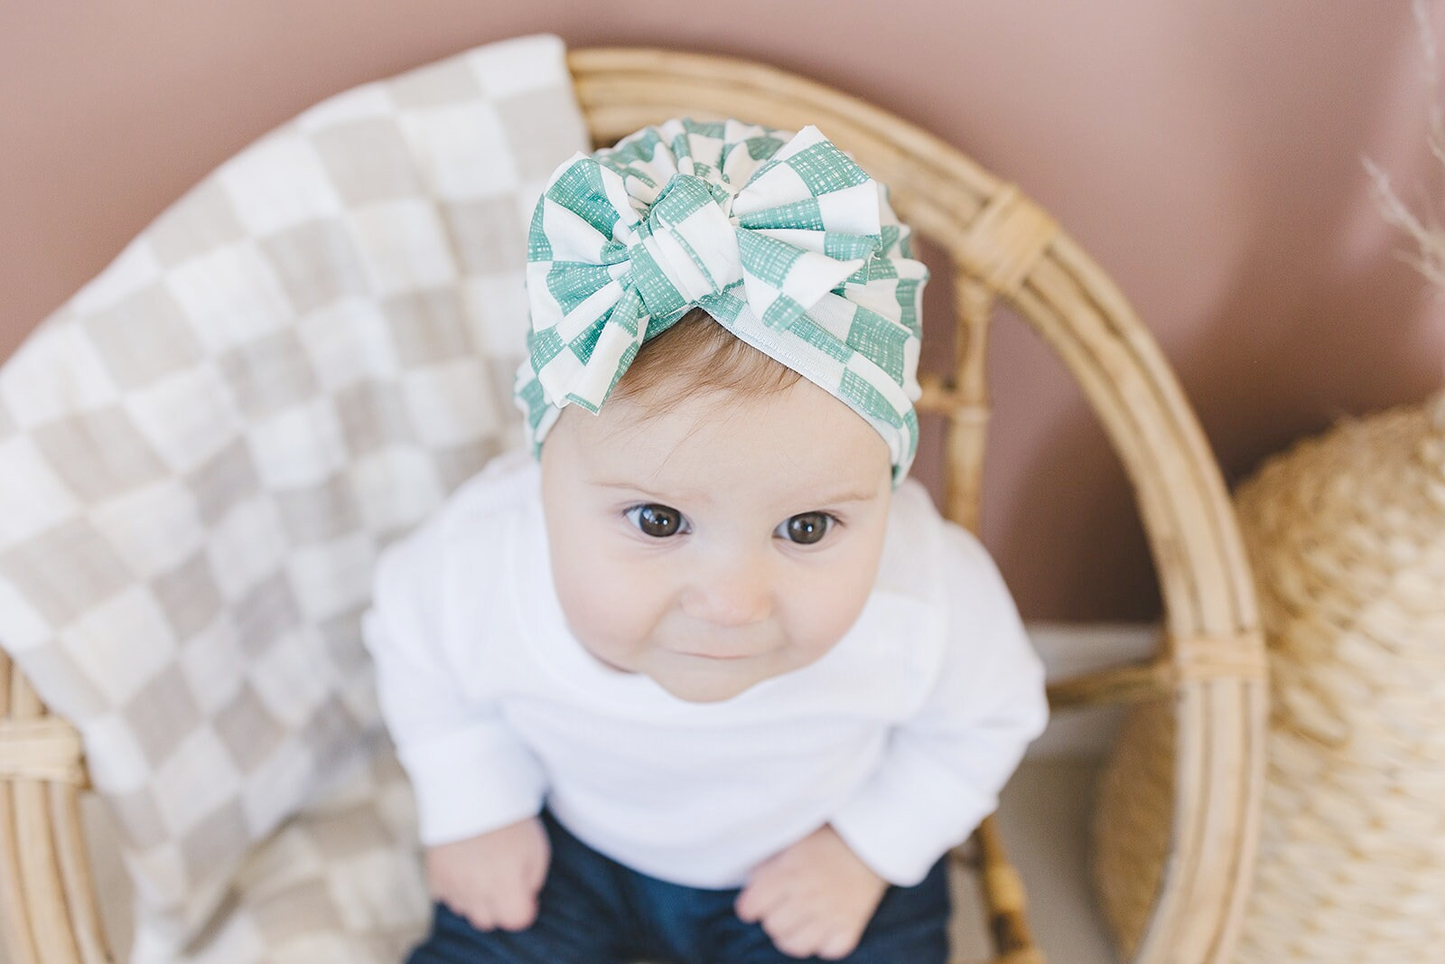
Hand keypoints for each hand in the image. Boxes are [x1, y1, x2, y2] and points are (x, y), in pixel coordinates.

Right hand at [424, 816, 549, 931]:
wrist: (472, 789)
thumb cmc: (510, 818)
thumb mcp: (537, 848)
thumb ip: (532, 882)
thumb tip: (525, 901)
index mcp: (506, 884)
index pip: (516, 920)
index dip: (524, 907)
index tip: (526, 892)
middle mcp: (476, 890)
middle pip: (488, 921)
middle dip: (498, 905)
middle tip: (503, 877)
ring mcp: (452, 884)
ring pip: (465, 910)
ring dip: (475, 897)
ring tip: (482, 867)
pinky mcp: (434, 874)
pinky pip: (444, 896)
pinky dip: (454, 887)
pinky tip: (463, 865)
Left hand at [735, 824, 887, 959]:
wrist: (873, 839)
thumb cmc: (829, 836)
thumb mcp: (793, 839)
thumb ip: (769, 862)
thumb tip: (751, 883)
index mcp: (789, 871)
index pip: (752, 906)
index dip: (749, 905)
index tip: (753, 903)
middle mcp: (808, 894)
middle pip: (773, 927)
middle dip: (772, 918)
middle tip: (780, 908)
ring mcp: (831, 912)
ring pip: (796, 946)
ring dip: (792, 936)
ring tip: (797, 923)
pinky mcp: (852, 924)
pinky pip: (829, 951)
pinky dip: (823, 944)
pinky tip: (823, 928)